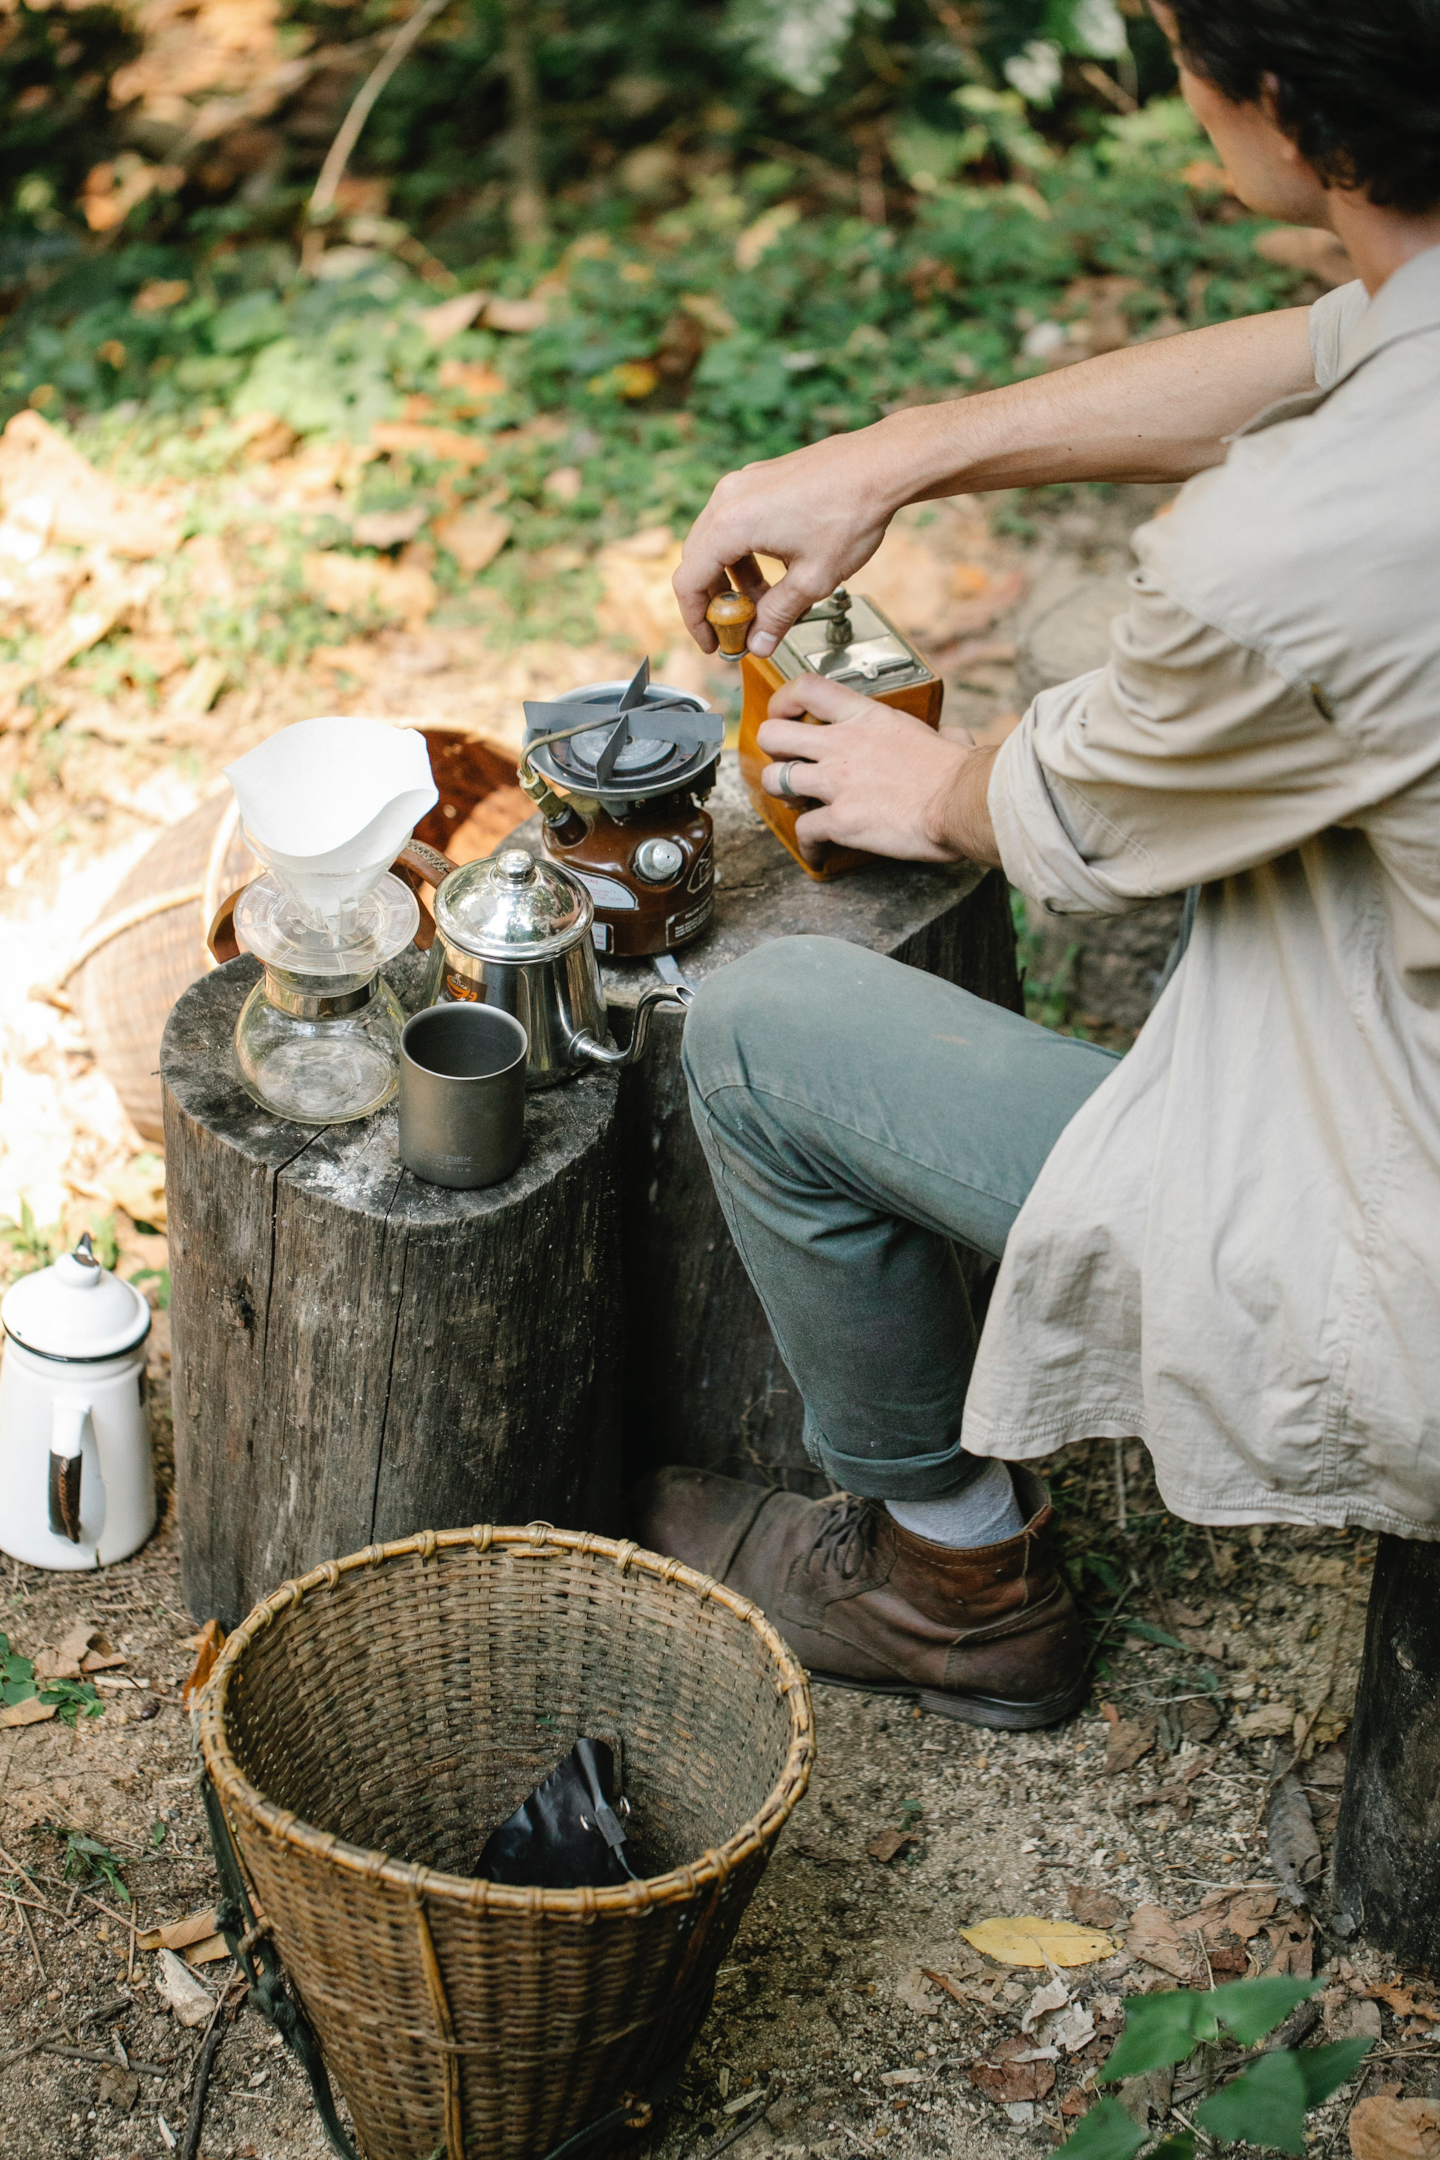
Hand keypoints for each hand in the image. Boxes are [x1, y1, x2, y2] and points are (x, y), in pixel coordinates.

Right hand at [672, 423, 904, 659]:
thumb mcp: (813, 579)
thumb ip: (778, 616)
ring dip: (735, 579)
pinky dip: (746, 553)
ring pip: (717, 542)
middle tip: (738, 628)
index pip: (689, 581)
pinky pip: (736, 523)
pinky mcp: (758, 479)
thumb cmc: (851, 512)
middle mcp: (729, 498)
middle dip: (716, 601)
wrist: (881, 465)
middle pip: (698, 561)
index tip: (712, 642)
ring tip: (765, 604)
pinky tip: (775, 572)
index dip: (696, 620)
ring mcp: (742, 484)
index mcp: (732, 524)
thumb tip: (759, 644)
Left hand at [758, 674, 1000, 867]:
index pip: (807, 687)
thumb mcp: (947, 737)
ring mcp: (836, 782)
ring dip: (781, 795)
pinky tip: (818, 850)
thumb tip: (956, 738)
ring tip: (797, 803)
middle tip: (786, 763)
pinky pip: (803, 831)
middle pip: (774, 734)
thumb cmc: (960, 774)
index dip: (783, 700)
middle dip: (774, 751)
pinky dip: (808, 844)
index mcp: (867, 718)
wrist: (963, 802)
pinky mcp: (840, 819)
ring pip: (774, 780)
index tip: (784, 713)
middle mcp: (843, 745)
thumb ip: (941, 734)